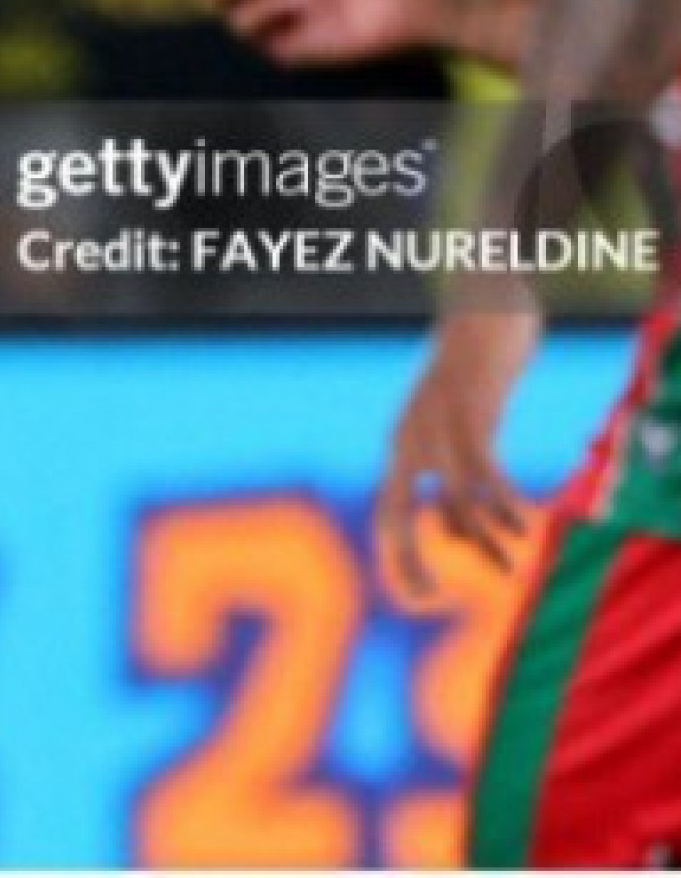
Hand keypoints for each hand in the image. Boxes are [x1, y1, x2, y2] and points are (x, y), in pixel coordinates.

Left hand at [378, 307, 538, 596]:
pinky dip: (504, 498)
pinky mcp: (471, 409)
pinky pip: (484, 465)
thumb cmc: (473, 381)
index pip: (386, 510)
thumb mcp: (454, 434)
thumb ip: (448, 477)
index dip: (396, 553)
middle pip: (396, 509)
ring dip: (481, 536)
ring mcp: (436, 423)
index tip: (415, 594)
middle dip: (408, 556)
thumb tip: (448, 528)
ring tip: (511, 567)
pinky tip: (525, 522)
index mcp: (401, 445)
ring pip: (453, 495)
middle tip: (428, 597)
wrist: (483, 314)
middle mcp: (408, 437)